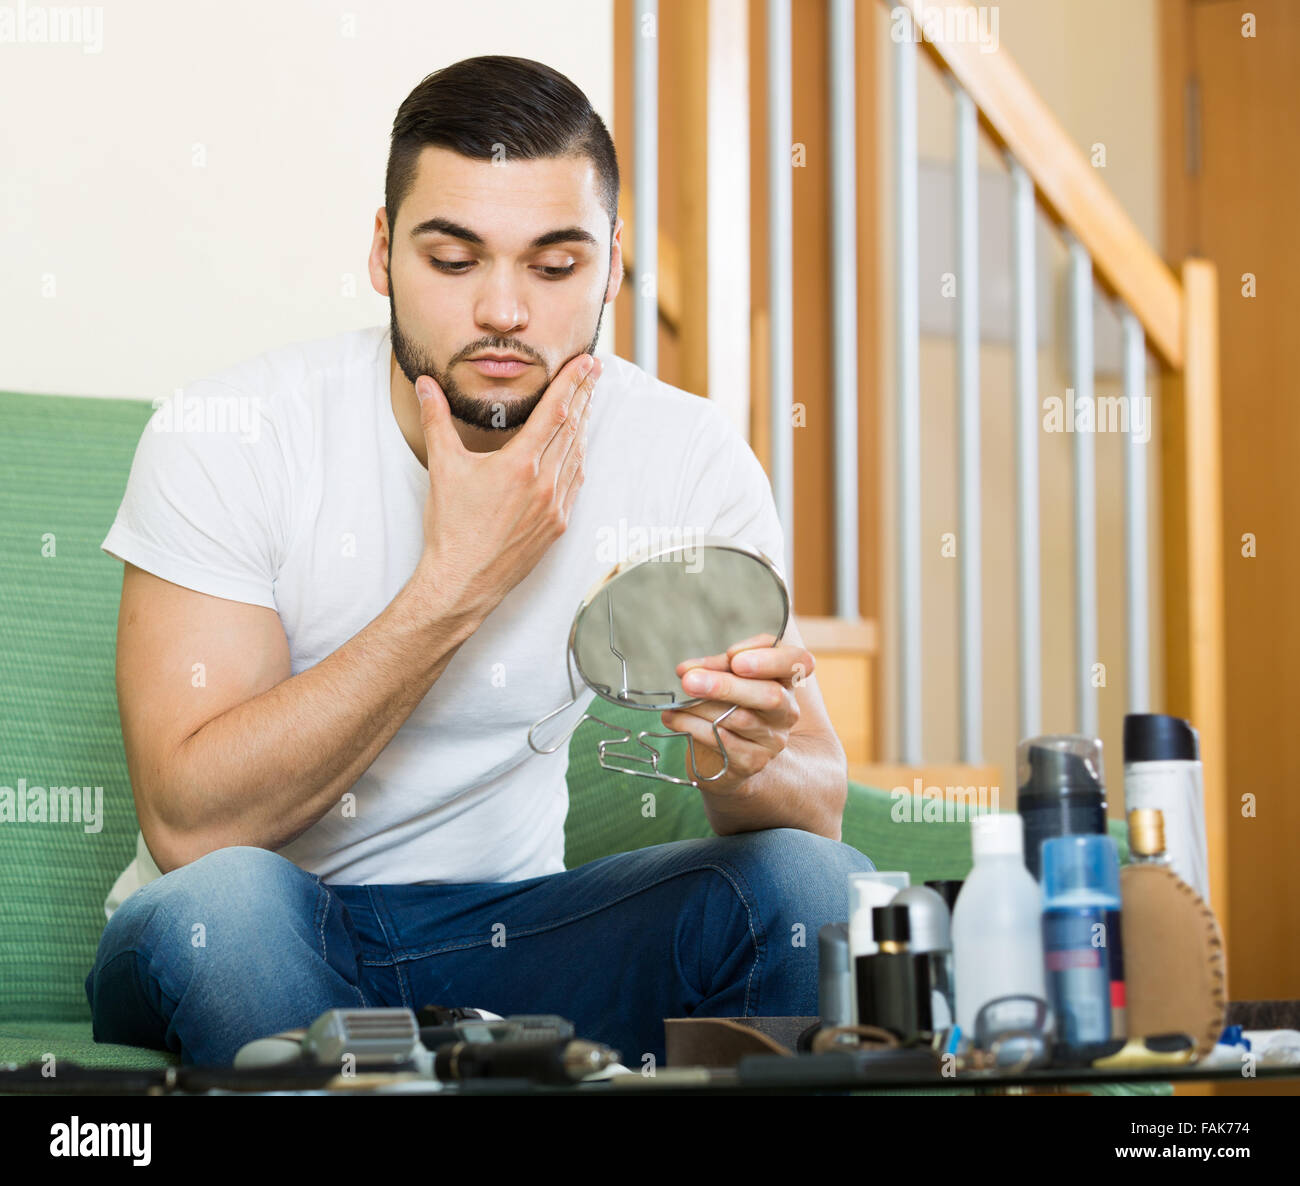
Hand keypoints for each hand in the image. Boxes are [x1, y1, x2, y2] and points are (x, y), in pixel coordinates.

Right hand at [410, 354, 601, 621]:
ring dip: (584, 425)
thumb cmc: (452, 528)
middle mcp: (544, 483)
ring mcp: (555, 506)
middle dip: (584, 395)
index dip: (572, 383)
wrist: (464, 581)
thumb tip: (426, 385)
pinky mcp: (557, 525)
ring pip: (577, 455)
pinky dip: (578, 459)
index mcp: (520, 464)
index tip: (586, 363)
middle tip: (595, 370)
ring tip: (588, 401)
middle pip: (573, 428)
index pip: (555, 412)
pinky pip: (575, 483)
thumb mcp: (442, 468)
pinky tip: (578, 448)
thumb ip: (436, 420)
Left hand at [659, 633, 814, 794]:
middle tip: (690, 680)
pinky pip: (724, 742)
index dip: (771, 659)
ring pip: (741, 719)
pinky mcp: (753, 761)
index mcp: (786, 679)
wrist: (726, 754)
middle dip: (727, 686)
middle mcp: (787, 710)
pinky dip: (694, 727)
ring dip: (702, 708)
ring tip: (676, 703)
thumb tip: (688, 670)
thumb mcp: (727, 677)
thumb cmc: (729, 704)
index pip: (799, 662)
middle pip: (770, 696)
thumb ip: (714, 667)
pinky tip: (674, 719)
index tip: (735, 658)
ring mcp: (773, 739)